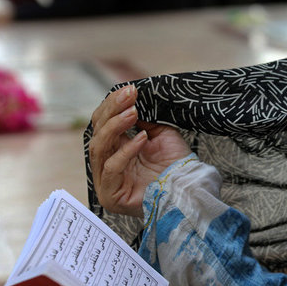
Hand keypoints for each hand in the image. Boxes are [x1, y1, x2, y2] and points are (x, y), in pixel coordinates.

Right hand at [89, 85, 190, 217]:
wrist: (189, 186)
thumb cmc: (175, 163)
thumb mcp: (159, 133)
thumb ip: (143, 118)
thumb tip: (129, 99)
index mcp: (115, 150)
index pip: (102, 124)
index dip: (112, 106)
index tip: (129, 90)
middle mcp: (107, 164)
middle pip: (98, 133)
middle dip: (112, 111)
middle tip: (129, 96)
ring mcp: (106, 181)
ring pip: (99, 148)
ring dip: (115, 127)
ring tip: (132, 113)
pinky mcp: (110, 195)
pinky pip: (112, 167)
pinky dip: (126, 151)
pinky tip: (142, 138)